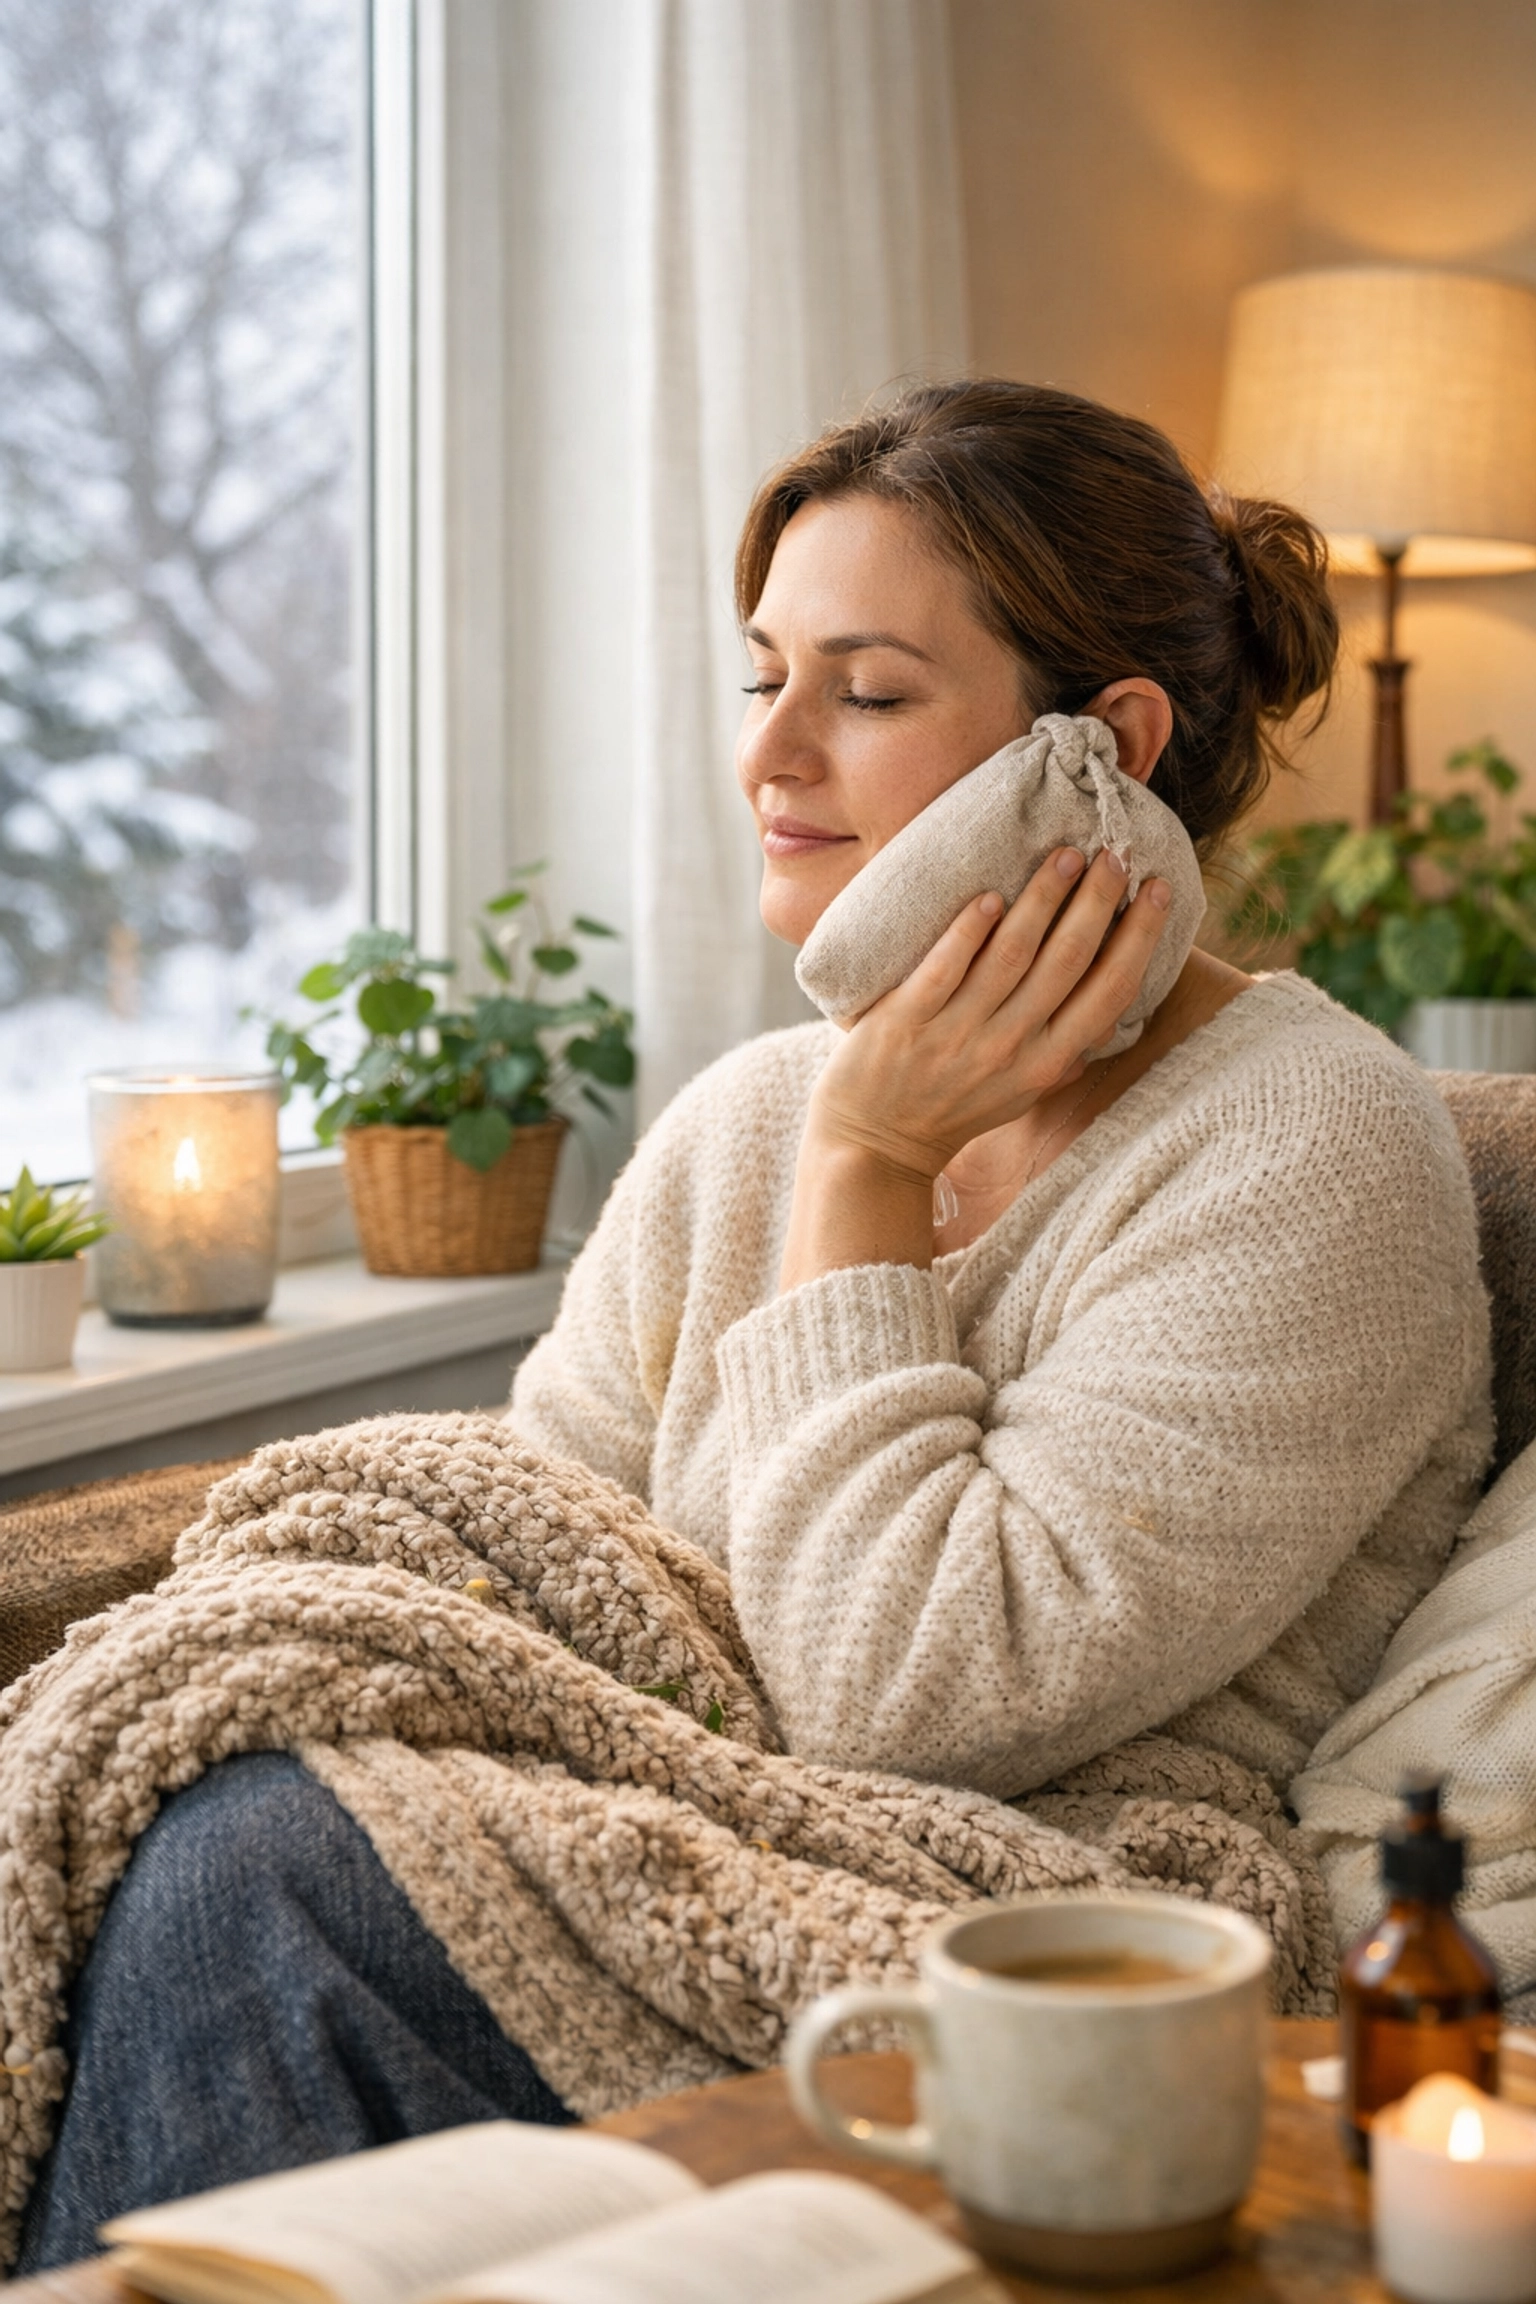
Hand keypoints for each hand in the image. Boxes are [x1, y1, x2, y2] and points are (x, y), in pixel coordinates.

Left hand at [807, 845, 1171, 1185]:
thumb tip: (1111, 1016)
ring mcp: (957, 1033)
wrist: (876, 1144)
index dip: (1140, 937)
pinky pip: (944, 969)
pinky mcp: (906, 1020)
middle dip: (1097, 902)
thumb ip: (1062, 1054)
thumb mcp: (1022, 1092)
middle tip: (1113, 853)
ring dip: (1042, 900)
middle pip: (1068, 961)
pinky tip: (989, 897)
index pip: (1110, 992)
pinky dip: (968, 933)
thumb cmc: (953, 1108)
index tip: (1157, 889)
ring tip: (1064, 855)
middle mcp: (1010, 1046)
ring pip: (1011, 956)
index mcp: (1048, 1061)